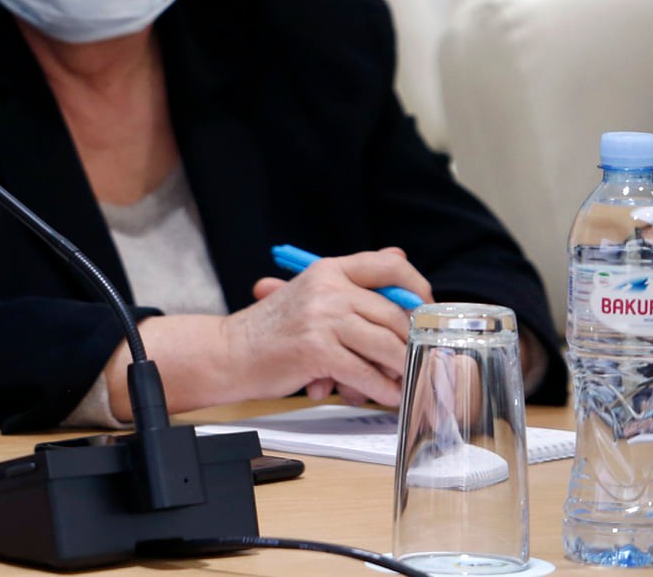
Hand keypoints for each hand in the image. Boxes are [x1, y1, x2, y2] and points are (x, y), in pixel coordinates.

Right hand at [227, 247, 433, 406]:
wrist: (229, 352)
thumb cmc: (273, 330)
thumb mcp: (313, 293)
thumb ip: (354, 281)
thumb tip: (399, 255)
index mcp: (329, 270)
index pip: (389, 267)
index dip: (417, 289)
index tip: (424, 312)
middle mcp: (328, 289)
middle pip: (395, 316)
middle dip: (409, 346)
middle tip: (411, 364)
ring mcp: (322, 318)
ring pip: (386, 346)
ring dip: (399, 371)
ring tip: (398, 384)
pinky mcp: (316, 350)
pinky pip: (366, 373)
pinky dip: (382, 390)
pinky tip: (385, 396)